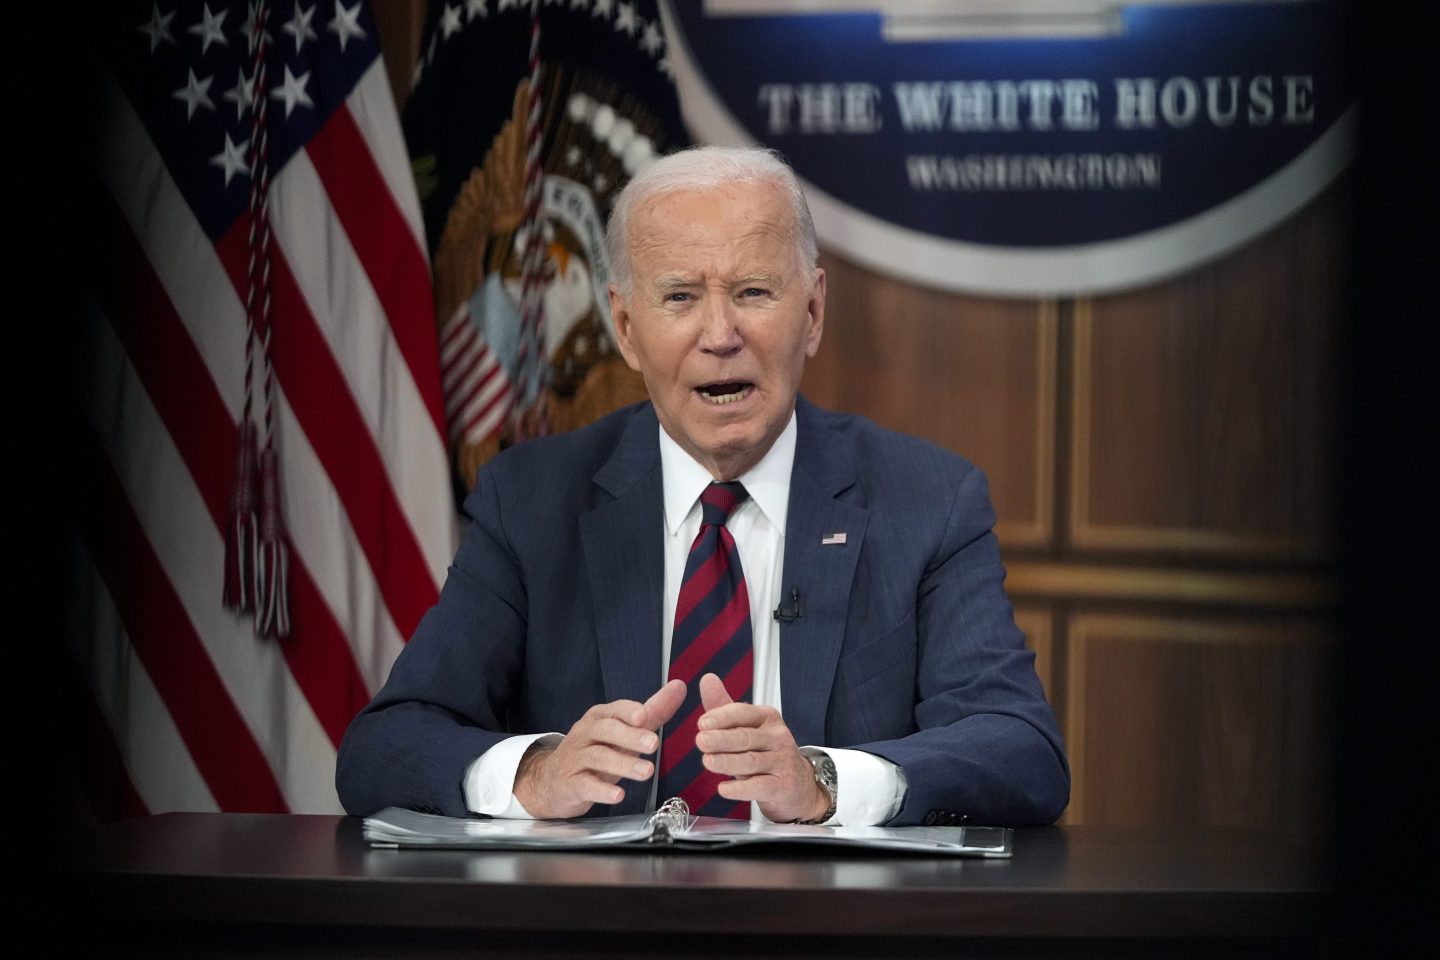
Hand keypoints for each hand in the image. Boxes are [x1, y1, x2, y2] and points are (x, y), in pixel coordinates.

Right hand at [514, 679, 685, 818]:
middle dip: (629, 736)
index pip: (614, 710)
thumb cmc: (595, 752)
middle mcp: (585, 734)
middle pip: (605, 731)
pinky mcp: (570, 784)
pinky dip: (601, 790)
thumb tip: (679, 687)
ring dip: (623, 764)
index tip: (644, 716)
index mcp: (599, 718)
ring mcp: (576, 759)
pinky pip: (585, 785)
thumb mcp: (624, 731)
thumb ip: (652, 712)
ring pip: (598, 757)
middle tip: (653, 744)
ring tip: (647, 772)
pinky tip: (619, 795)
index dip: (628, 712)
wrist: (552, 781)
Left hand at [694, 673, 831, 822]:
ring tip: (708, 762)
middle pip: (746, 737)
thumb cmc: (768, 754)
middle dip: (721, 739)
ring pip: (752, 761)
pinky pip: (760, 786)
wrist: (799, 784)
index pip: (743, 713)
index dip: (722, 717)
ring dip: (727, 762)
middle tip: (701, 741)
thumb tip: (707, 679)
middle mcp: (777, 737)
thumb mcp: (747, 728)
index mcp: (767, 718)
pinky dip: (740, 789)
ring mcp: (782, 762)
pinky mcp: (783, 786)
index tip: (702, 723)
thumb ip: (724, 707)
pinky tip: (724, 789)